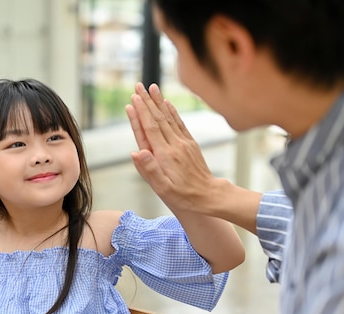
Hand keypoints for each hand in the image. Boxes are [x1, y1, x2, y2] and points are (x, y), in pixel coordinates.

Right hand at [125, 82, 215, 213]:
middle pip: (158, 118)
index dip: (141, 112)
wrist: (210, 196)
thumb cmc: (184, 196)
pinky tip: (167, 103)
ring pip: (168, 118)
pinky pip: (179, 124)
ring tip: (152, 88)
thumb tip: (136, 152)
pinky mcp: (190, 144)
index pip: (150, 128)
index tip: (133, 99)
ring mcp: (184, 143)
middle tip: (138, 85)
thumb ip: (149, 170)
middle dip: (147, 101)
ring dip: (158, 101)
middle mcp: (175, 145)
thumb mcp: (163, 189)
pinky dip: (172, 111)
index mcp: (165, 155)